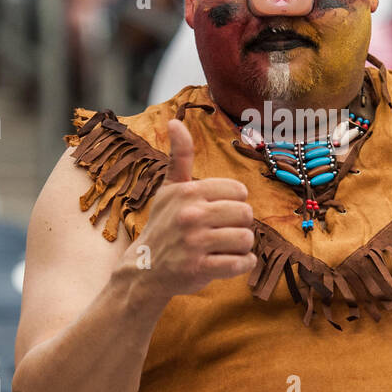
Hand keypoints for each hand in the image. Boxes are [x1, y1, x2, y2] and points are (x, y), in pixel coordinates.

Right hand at [127, 118, 255, 299]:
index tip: (220, 211)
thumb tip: (175, 121)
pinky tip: (229, 261)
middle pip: (246, 214)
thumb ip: (180, 156)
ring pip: (246, 239)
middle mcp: (191, 215)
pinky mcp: (199, 269)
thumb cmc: (163, 225)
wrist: (144, 269)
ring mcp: (195, 243)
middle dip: (240, 224)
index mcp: (188, 192)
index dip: (235, 202)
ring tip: (225, 247)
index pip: (239, 191)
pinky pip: (241, 263)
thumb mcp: (169, 188)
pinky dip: (242, 264)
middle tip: (223, 231)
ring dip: (241, 246)